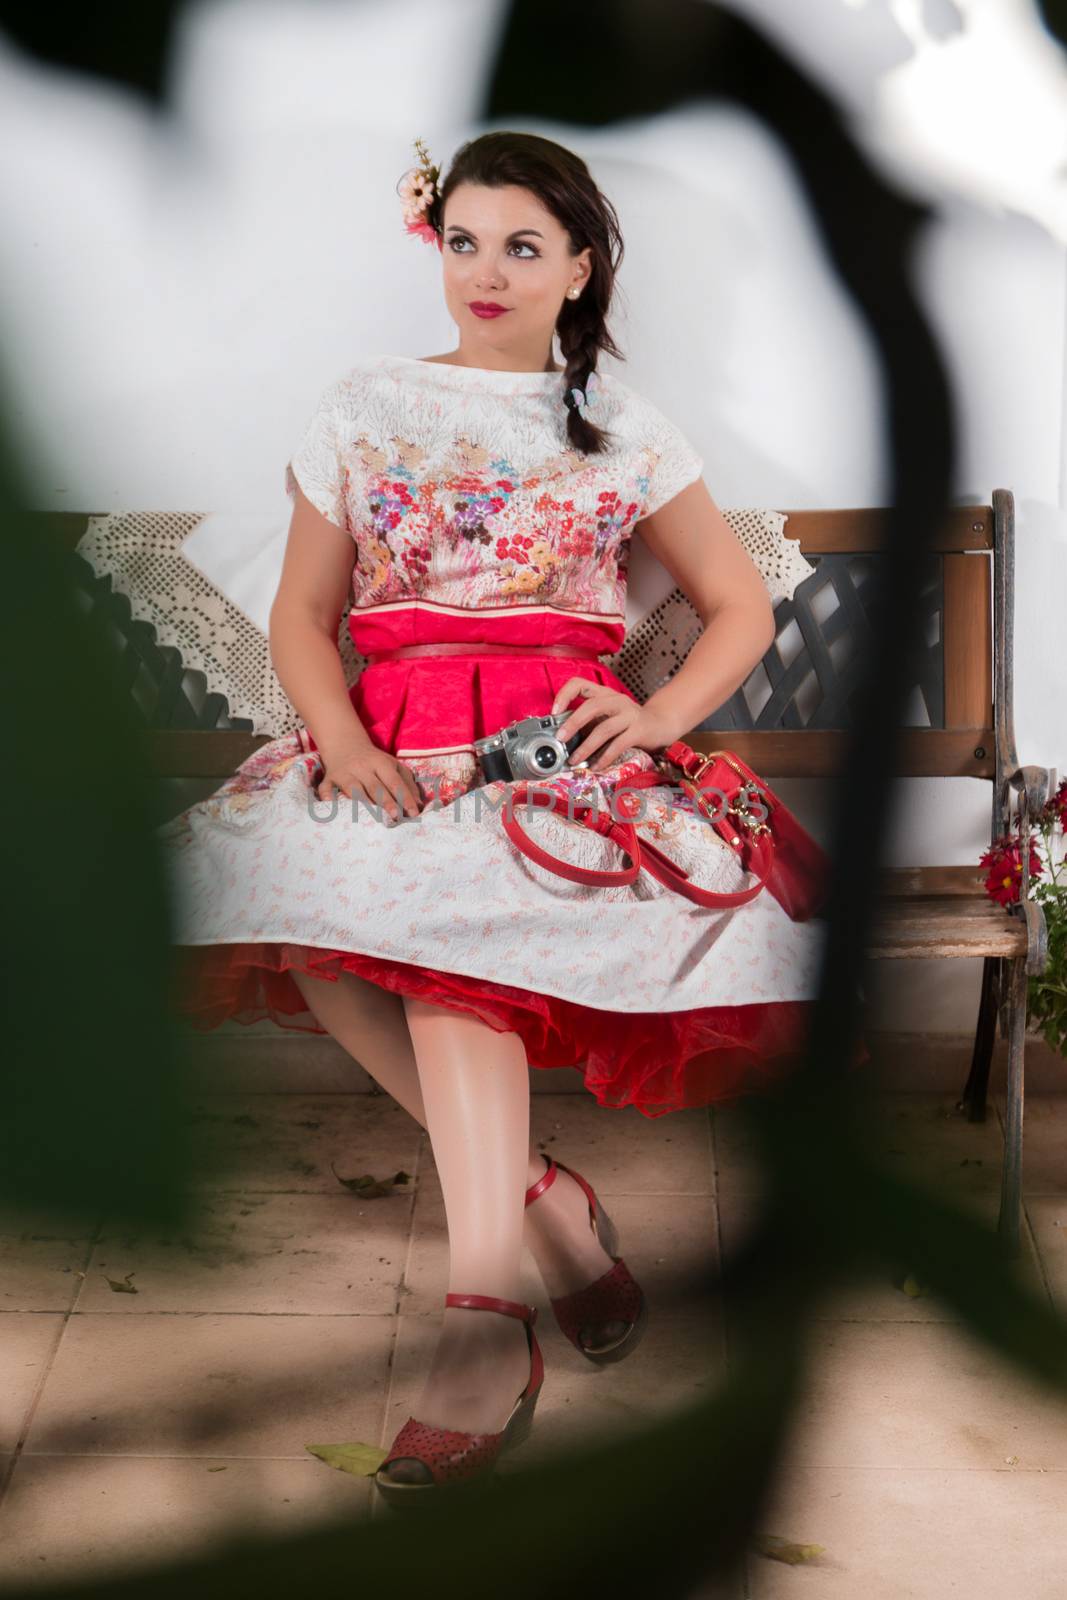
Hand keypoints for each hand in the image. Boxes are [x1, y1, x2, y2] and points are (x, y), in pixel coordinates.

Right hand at [313, 734, 422, 820]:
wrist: (345, 746)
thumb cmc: (375, 762)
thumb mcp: (394, 767)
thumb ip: (407, 784)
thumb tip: (419, 805)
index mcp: (381, 763)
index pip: (395, 782)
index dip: (405, 797)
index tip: (414, 813)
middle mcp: (363, 767)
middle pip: (375, 787)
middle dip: (386, 802)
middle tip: (396, 817)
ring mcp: (345, 773)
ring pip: (353, 789)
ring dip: (362, 802)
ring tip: (372, 818)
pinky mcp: (329, 778)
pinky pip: (326, 788)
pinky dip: (327, 796)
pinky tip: (331, 805)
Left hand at [549, 680, 675, 771]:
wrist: (662, 723)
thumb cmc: (629, 722)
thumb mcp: (607, 715)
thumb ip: (588, 722)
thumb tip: (563, 738)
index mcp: (604, 694)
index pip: (580, 683)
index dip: (565, 695)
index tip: (554, 711)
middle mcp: (617, 700)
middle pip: (591, 706)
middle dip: (573, 723)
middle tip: (560, 738)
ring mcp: (630, 714)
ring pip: (604, 729)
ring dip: (586, 747)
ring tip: (575, 760)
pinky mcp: (640, 730)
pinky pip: (619, 744)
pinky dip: (605, 757)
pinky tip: (596, 766)